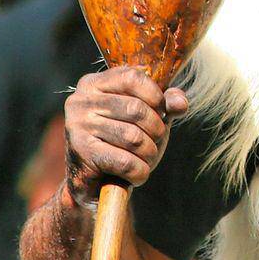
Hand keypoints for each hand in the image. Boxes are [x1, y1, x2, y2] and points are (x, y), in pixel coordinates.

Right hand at [62, 66, 187, 205]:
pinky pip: (125, 162)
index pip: (132, 77)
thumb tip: (181, 103)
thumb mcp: (146, 117)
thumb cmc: (121, 142)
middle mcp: (80, 102)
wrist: (91, 182)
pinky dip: (140, 171)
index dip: (155, 95)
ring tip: (146, 157)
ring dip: (149, 152)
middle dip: (156, 129)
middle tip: (155, 140)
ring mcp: (78, 127)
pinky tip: (137, 174)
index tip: (160, 111)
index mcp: (94, 84)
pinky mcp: (81, 154)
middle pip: (135, 109)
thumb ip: (164, 104)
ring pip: (133, 138)